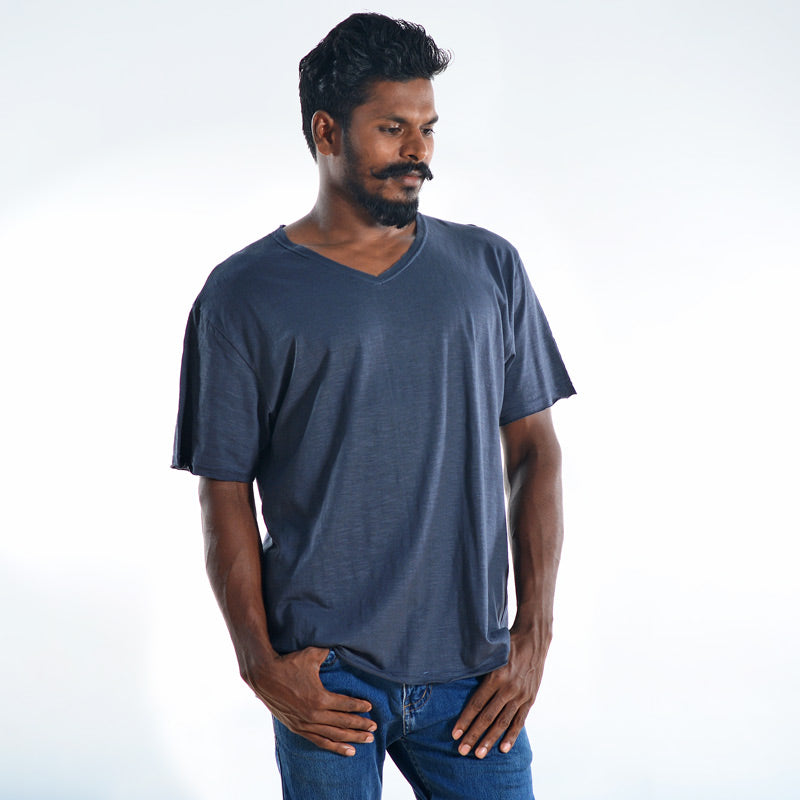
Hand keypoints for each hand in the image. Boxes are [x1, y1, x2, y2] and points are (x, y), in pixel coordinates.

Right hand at [243, 645, 376, 755]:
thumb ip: (328, 652)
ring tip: (367, 740)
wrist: (264, 676)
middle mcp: (314, 714)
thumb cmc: (288, 663)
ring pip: (334, 735)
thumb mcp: (311, 655)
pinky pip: (320, 741)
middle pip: (343, 723)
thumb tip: (340, 644)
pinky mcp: (298, 728)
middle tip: (374, 728)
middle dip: (361, 726)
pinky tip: (348, 750)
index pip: (346, 704)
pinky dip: (334, 746)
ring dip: (352, 738)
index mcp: (320, 698)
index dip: (359, 707)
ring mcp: (306, 723)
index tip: (370, 707)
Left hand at [451, 629, 549, 758]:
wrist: (533, 640)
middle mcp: (508, 688)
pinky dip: (511, 736)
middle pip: (487, 717)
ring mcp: (520, 695)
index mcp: (496, 676)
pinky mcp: (529, 699)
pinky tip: (503, 749)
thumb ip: (479, 669)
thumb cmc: (507, 644)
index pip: (477, 703)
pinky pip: (519, 721)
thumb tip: (457, 679)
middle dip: (474, 735)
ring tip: (479, 754)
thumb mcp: (491, 653)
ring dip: (489, 740)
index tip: (455, 733)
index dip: (465, 720)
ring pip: (502, 723)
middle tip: (462, 750)